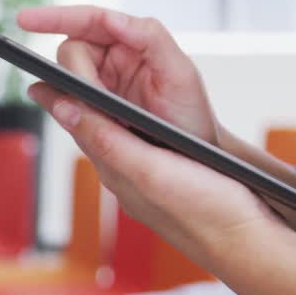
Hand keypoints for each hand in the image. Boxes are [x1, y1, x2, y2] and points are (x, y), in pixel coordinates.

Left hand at [17, 5, 286, 274]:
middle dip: (76, 87)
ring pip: (110, 126)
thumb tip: (62, 106)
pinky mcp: (163, 173)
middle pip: (88, 118)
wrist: (243, 243)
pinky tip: (136, 105)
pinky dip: (128, 113)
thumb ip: (105, 137)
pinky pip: (134, 136)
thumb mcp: (148, 168)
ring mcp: (141, 172)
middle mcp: (120, 168)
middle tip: (74, 51)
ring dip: (99, 98)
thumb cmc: (202, 209)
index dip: (61, 85)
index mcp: (112, 165)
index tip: (52, 56)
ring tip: (92, 69)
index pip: (74, 117)